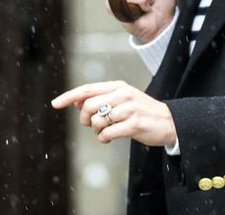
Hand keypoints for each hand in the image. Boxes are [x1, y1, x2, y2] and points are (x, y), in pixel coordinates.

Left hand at [51, 80, 177, 147]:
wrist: (169, 121)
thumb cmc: (142, 111)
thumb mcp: (123, 99)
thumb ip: (102, 99)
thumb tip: (76, 102)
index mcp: (119, 86)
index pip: (88, 89)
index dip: (69, 96)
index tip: (55, 104)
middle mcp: (123, 94)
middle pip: (88, 106)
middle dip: (85, 119)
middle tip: (92, 126)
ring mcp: (129, 109)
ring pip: (96, 121)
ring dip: (97, 131)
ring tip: (107, 131)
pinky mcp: (134, 124)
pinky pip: (107, 134)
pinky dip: (105, 138)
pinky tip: (112, 138)